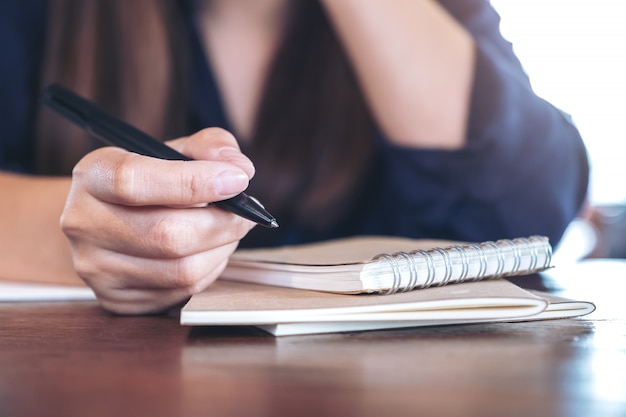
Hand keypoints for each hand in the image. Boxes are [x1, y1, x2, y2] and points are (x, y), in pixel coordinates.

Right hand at [61, 128, 255, 313]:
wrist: (107, 224)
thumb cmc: (148, 184)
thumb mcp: (171, 151)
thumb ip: (209, 147)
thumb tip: (240, 168)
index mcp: (94, 175)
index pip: (135, 181)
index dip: (193, 182)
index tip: (237, 180)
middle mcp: (84, 223)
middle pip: (167, 234)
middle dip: (222, 224)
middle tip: (245, 214)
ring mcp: (97, 268)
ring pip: (182, 270)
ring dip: (221, 250)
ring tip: (227, 231)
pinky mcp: (117, 299)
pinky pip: (182, 292)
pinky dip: (209, 271)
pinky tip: (208, 252)